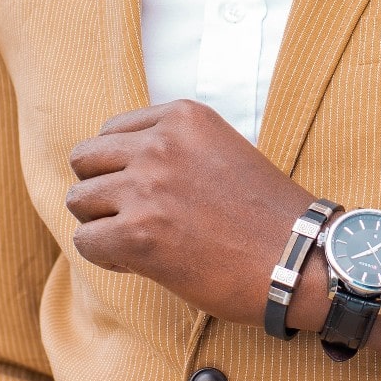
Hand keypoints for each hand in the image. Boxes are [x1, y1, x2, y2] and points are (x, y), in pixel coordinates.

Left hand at [66, 100, 322, 327]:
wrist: (302, 261)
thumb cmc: (269, 216)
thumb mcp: (224, 151)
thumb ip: (177, 147)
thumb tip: (123, 167)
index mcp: (183, 117)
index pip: (111, 131)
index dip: (121, 166)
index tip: (148, 193)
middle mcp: (160, 144)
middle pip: (85, 159)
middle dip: (102, 191)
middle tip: (132, 218)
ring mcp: (147, 187)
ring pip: (78, 200)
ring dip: (100, 224)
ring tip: (136, 242)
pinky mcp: (138, 235)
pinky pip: (86, 241)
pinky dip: (105, 257)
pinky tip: (138, 263)